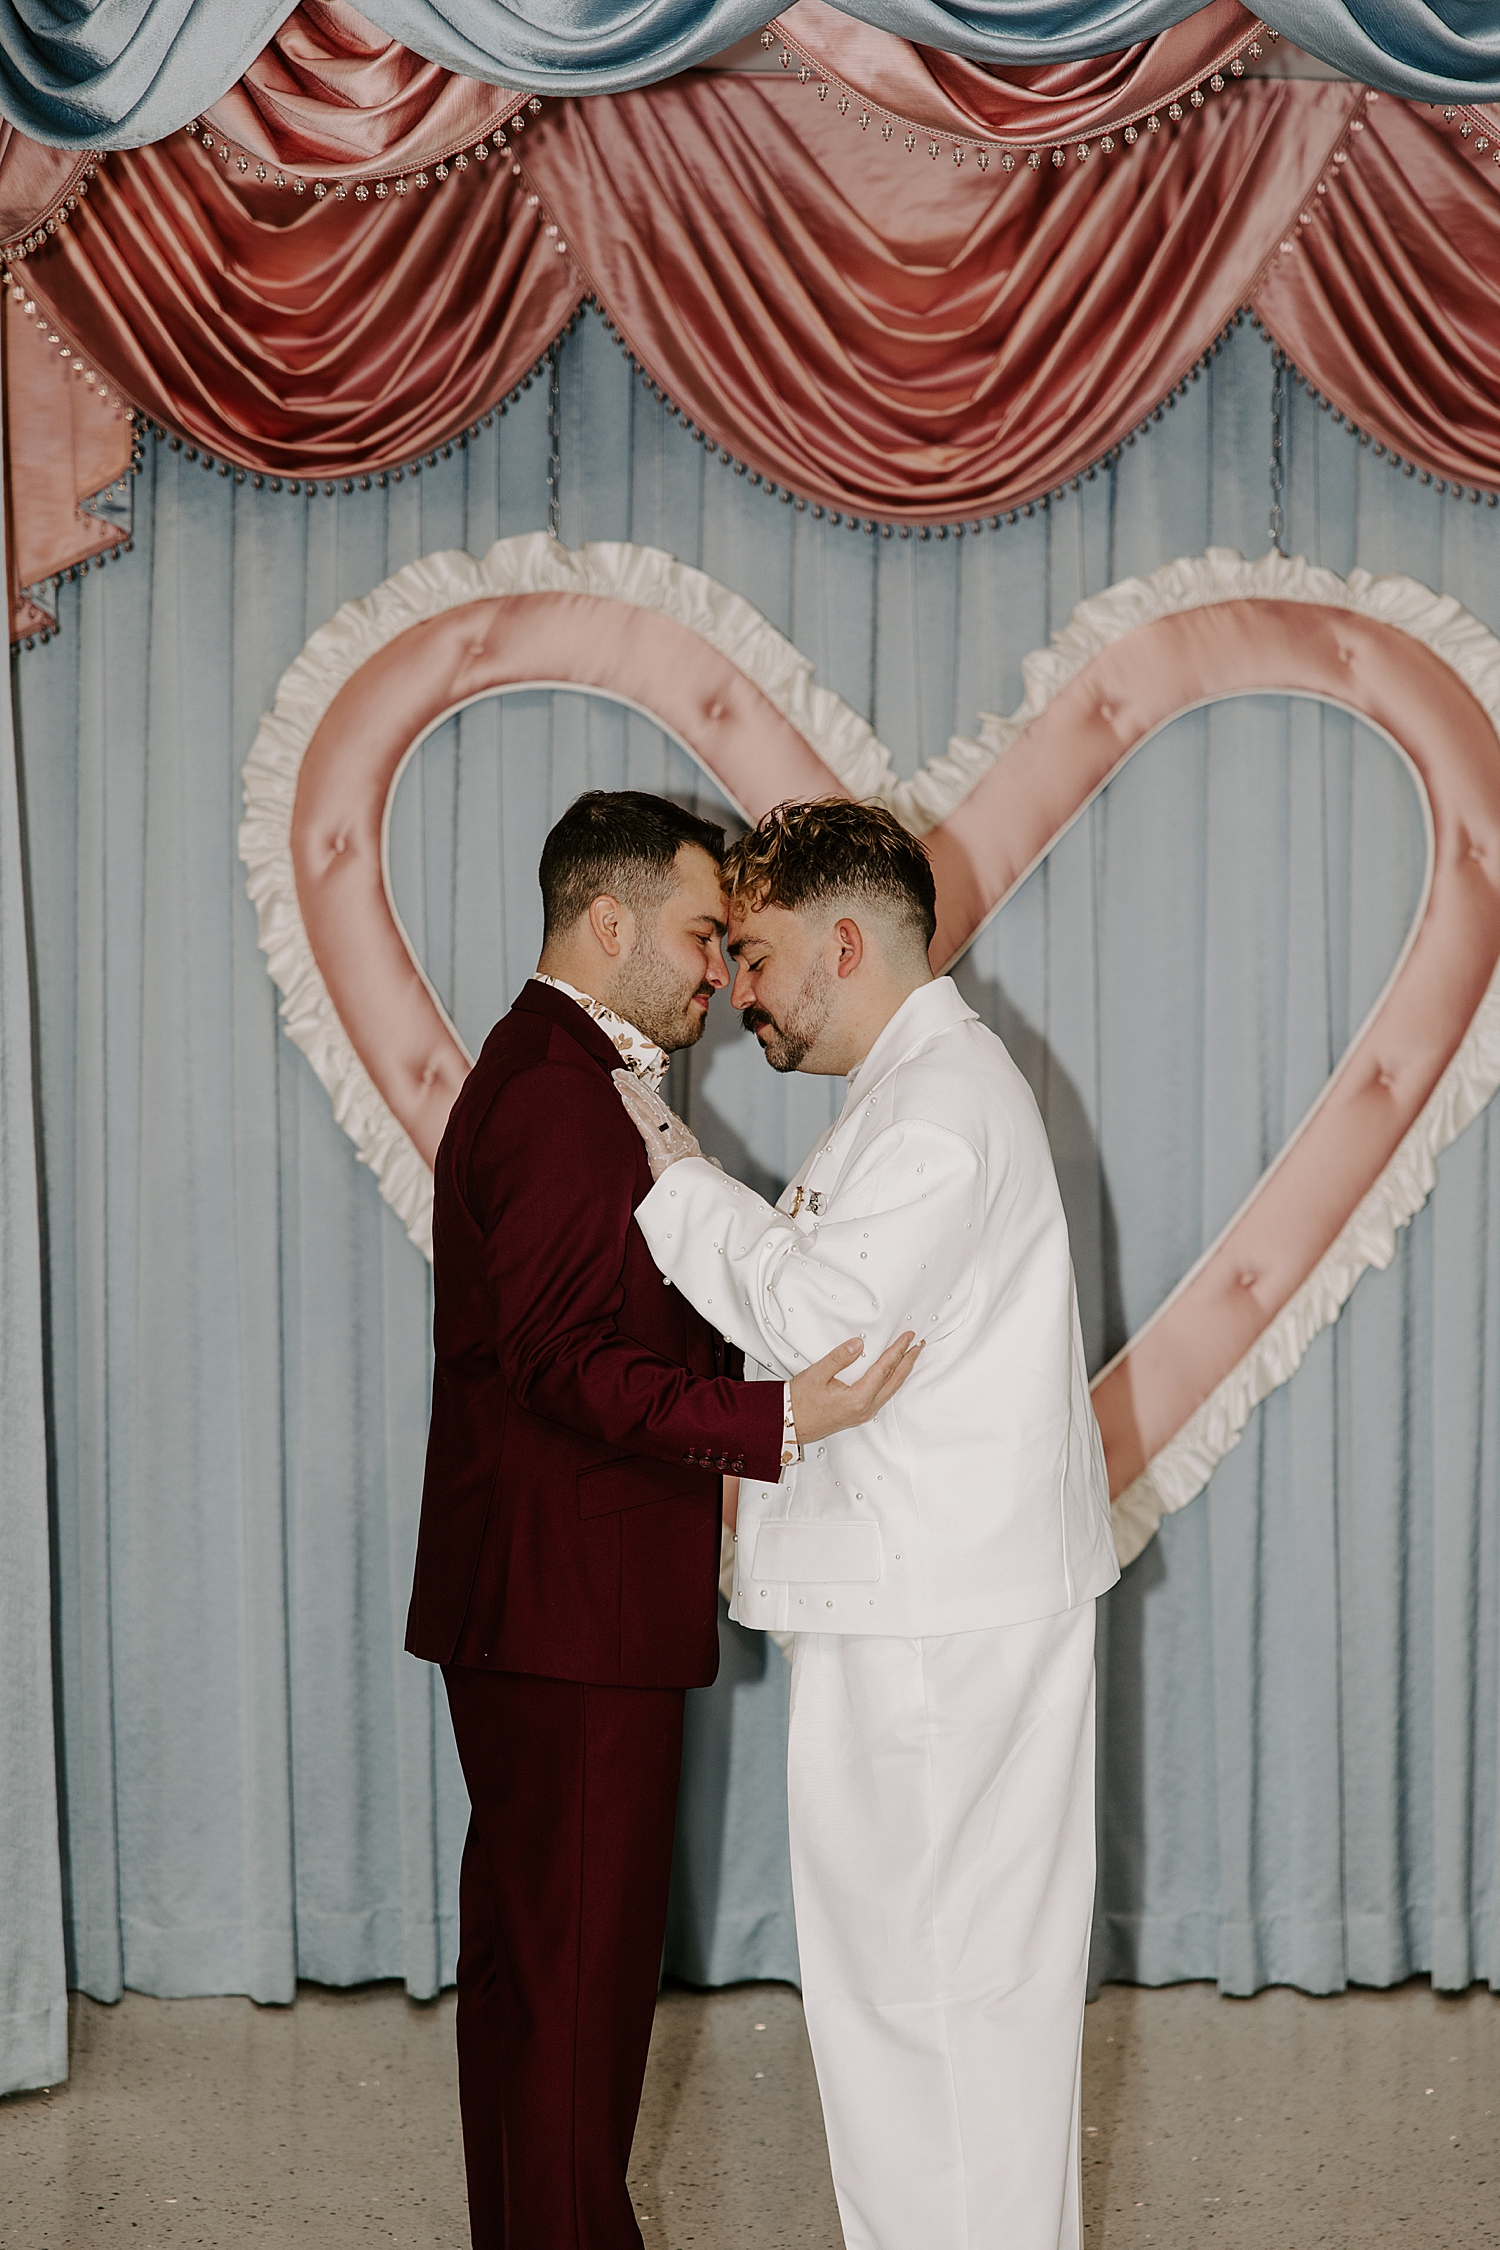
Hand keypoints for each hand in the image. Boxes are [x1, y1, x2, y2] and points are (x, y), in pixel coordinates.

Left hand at [613, 1068, 701, 1180]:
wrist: (700, 1195)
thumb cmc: (695, 1185)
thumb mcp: (692, 1167)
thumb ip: (690, 1158)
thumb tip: (705, 1159)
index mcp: (682, 1134)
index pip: (662, 1109)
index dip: (647, 1094)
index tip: (634, 1083)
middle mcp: (677, 1131)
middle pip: (654, 1103)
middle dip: (637, 1086)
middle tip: (620, 1073)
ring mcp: (670, 1138)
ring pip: (649, 1109)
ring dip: (632, 1093)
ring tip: (618, 1080)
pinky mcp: (662, 1148)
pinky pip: (646, 1125)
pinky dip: (635, 1111)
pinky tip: (625, 1100)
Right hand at [789, 1332, 921, 1446]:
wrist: (787, 1424)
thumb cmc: (798, 1402)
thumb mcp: (816, 1374)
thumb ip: (838, 1358)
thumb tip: (858, 1344)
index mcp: (857, 1398)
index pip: (884, 1369)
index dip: (897, 1351)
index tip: (907, 1337)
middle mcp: (864, 1408)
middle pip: (893, 1381)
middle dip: (908, 1361)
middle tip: (918, 1344)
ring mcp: (863, 1413)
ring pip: (890, 1389)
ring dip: (902, 1371)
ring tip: (910, 1356)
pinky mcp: (858, 1414)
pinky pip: (882, 1395)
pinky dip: (891, 1380)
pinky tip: (893, 1373)